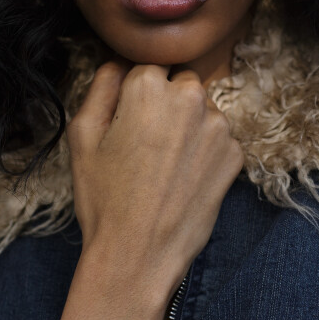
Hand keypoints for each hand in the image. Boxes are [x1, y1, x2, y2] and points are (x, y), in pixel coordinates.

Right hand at [67, 60, 244, 299]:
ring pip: (202, 111)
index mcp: (150, 86)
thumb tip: (119, 64)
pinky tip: (183, 179)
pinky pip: (219, 139)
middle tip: (145, 143)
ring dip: (188, 126)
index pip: (147, 67)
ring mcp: (219, 127)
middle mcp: (191, 98)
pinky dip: (205, 152)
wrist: (138, 255)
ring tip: (163, 166)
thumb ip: (101, 86)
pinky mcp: (235, 155)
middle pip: (180, 83)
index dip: (134, 95)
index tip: (127, 122)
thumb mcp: (83, 135)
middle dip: (167, 104)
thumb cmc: (103, 197)